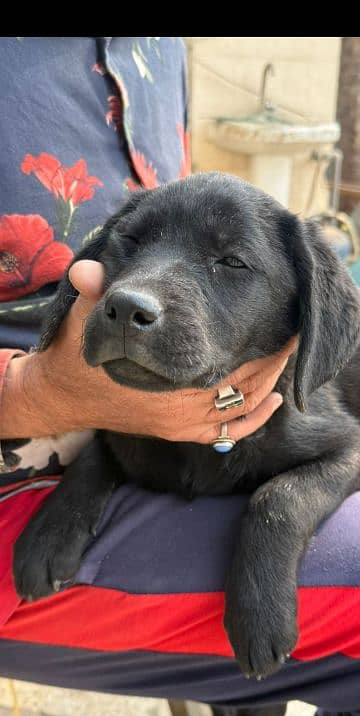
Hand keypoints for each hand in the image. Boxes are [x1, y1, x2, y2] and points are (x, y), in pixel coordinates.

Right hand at [3, 261, 296, 442]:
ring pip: (241, 407)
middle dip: (270, 359)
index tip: (280, 319)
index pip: (226, 362)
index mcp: (160, 383)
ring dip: (266, 382)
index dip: (258, 343)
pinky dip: (254, 419)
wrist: (63, 395)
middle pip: (242, 385)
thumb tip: (86, 271)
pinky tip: (273, 400)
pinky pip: (228, 432)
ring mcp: (180, 424)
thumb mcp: (84, 318)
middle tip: (292, 332)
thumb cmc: (76, 354)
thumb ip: (94, 293)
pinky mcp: (179, 432)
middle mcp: (176, 409)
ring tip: (284, 355)